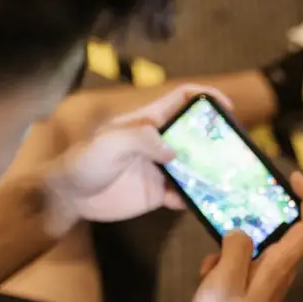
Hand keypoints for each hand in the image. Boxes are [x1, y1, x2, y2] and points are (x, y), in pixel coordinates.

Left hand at [45, 84, 231, 223]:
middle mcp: (159, 143)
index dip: (205, 98)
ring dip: (210, 174)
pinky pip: (183, 195)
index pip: (182, 100)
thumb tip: (174, 152)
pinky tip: (194, 203)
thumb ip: (141, 141)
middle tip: (235, 152)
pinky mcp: (158, 193)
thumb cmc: (83, 161)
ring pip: (195, 168)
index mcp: (149, 122)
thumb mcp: (109, 143)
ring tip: (225, 181)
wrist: (68, 197)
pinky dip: (193, 199)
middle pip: (196, 136)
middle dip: (217, 141)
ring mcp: (161, 169)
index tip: (227, 108)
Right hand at [189, 172, 302, 301]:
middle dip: (255, 219)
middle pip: (283, 229)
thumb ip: (234, 249)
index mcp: (281, 265)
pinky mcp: (254, 287)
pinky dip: (222, 265)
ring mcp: (268, 279)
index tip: (295, 176)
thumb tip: (241, 231)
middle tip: (231, 216)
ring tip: (210, 274)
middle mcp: (282, 270)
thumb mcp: (222, 281)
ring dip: (228, 250)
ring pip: (253, 246)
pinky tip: (209, 284)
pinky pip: (240, 263)